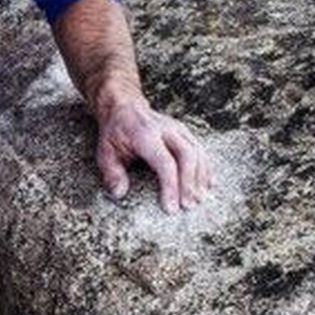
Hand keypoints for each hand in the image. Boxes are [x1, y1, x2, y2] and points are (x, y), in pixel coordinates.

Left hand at [96, 95, 211, 213]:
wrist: (124, 106)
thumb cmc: (115, 133)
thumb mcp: (105, 151)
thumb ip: (111, 173)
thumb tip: (119, 194)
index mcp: (145, 134)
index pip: (164, 162)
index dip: (170, 186)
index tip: (171, 208)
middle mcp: (165, 129)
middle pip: (187, 155)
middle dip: (190, 183)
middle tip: (189, 205)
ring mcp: (178, 129)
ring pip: (197, 152)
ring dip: (201, 177)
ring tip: (199, 199)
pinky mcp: (185, 132)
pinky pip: (201, 150)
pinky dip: (206, 168)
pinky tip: (209, 185)